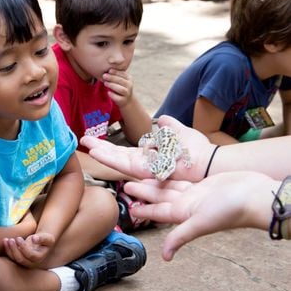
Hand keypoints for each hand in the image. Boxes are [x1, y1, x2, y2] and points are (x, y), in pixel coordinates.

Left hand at [3, 232, 54, 267]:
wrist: (43, 245)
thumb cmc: (46, 240)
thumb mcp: (48, 238)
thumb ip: (42, 238)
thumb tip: (34, 238)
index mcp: (39, 258)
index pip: (30, 255)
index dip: (23, 247)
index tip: (18, 238)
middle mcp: (31, 263)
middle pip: (21, 259)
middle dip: (15, 249)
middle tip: (11, 239)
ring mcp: (25, 262)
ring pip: (15, 259)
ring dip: (9, 250)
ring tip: (6, 239)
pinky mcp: (19, 259)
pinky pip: (12, 257)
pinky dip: (7, 249)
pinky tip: (5, 240)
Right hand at [81, 115, 216, 180]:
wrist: (207, 162)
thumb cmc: (197, 151)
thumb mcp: (180, 132)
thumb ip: (169, 127)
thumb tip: (161, 119)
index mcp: (150, 156)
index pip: (124, 152)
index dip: (110, 147)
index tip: (96, 140)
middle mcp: (144, 164)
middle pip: (117, 157)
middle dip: (100, 149)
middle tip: (83, 141)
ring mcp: (143, 169)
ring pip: (117, 161)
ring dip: (101, 153)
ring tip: (86, 145)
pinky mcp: (146, 172)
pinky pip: (125, 165)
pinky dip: (109, 159)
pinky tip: (97, 153)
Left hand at [102, 69, 132, 107]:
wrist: (126, 100)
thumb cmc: (120, 87)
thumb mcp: (120, 80)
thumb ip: (115, 75)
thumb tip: (106, 68)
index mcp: (129, 79)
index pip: (123, 74)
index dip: (116, 72)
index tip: (109, 70)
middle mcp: (130, 86)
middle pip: (121, 81)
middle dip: (112, 78)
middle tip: (104, 76)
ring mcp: (127, 94)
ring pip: (121, 89)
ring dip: (112, 85)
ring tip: (105, 83)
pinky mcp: (123, 101)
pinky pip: (118, 98)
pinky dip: (113, 95)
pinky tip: (108, 92)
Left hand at [124, 171, 277, 260]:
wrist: (254, 194)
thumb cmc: (231, 210)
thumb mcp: (201, 223)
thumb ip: (181, 236)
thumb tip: (165, 257)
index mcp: (184, 213)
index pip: (158, 212)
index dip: (144, 209)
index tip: (130, 207)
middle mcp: (188, 204)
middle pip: (160, 196)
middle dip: (144, 191)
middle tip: (127, 183)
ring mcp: (196, 193)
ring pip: (170, 187)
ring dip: (155, 183)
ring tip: (140, 176)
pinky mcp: (205, 183)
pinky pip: (183, 179)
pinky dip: (173, 176)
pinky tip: (165, 171)